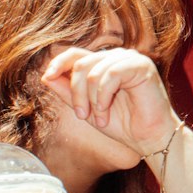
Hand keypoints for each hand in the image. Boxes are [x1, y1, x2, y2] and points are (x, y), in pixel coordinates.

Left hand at [42, 46, 177, 156]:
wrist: (147, 138)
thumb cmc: (122, 124)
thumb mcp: (87, 108)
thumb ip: (68, 92)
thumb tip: (45, 76)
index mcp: (103, 64)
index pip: (75, 54)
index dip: (58, 62)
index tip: (47, 77)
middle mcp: (116, 57)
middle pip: (81, 64)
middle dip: (76, 93)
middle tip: (81, 115)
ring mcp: (129, 59)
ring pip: (93, 71)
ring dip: (91, 99)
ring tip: (100, 118)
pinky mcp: (141, 65)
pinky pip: (110, 74)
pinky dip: (103, 96)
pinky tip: (106, 110)